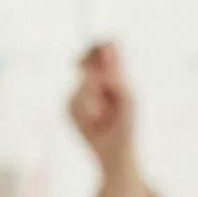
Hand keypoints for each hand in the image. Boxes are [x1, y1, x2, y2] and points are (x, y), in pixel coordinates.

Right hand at [68, 42, 136, 169]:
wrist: (114, 151)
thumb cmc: (127, 125)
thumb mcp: (128, 101)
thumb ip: (116, 81)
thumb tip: (99, 71)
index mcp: (114, 73)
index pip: (107, 48)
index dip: (101, 45)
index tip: (102, 50)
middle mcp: (96, 79)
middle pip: (86, 57)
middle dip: (89, 66)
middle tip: (95, 76)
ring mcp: (81, 91)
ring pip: (80, 82)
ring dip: (91, 98)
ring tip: (101, 115)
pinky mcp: (70, 105)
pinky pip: (72, 100)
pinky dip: (83, 111)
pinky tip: (92, 121)